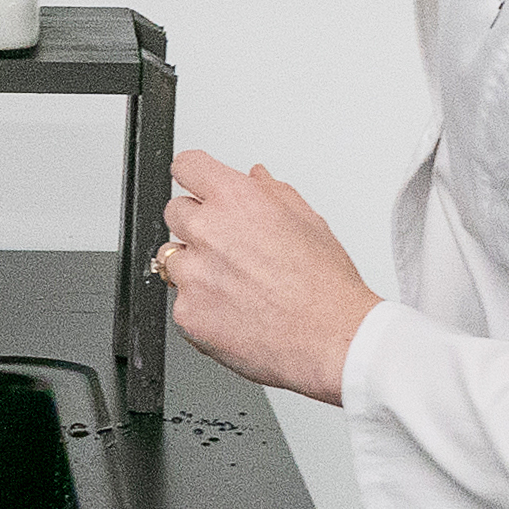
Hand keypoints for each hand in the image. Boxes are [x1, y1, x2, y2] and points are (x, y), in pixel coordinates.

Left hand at [156, 149, 382, 404]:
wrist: (333, 341)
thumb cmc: (327, 286)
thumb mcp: (309, 222)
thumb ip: (272, 192)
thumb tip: (255, 177)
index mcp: (235, 199)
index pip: (187, 166)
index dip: (196, 177)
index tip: (199, 186)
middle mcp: (207, 231)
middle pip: (176, 212)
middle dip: (198, 225)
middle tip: (232, 249)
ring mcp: (193, 274)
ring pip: (174, 259)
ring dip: (196, 267)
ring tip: (238, 286)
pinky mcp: (187, 313)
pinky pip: (181, 300)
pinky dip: (202, 306)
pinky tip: (235, 312)